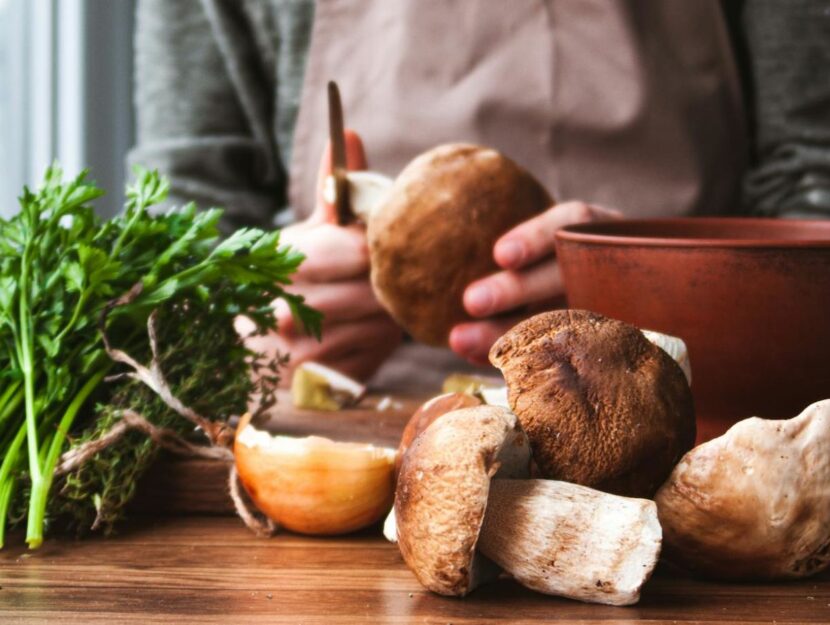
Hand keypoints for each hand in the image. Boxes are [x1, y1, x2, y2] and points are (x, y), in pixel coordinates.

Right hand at [238, 130, 402, 383]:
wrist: (252, 353)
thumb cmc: (284, 283)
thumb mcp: (304, 231)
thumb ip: (333, 188)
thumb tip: (350, 131)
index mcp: (288, 263)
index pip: (363, 249)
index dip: (384, 246)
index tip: (386, 244)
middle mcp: (291, 311)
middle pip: (379, 288)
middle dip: (390, 281)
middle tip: (389, 277)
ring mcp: (308, 354)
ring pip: (384, 323)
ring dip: (388, 312)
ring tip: (374, 303)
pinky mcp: (326, 383)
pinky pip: (378, 355)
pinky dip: (381, 341)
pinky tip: (367, 331)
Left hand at [448, 201, 620, 364]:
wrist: (613, 299)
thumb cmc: (556, 256)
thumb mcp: (552, 237)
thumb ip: (517, 234)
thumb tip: (431, 230)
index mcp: (598, 225)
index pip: (575, 221)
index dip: (536, 237)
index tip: (501, 254)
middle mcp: (608, 264)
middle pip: (566, 275)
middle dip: (517, 289)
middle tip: (471, 301)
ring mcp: (610, 306)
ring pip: (560, 320)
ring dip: (506, 331)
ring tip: (459, 340)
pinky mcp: (606, 342)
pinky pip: (558, 354)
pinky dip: (514, 355)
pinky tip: (477, 358)